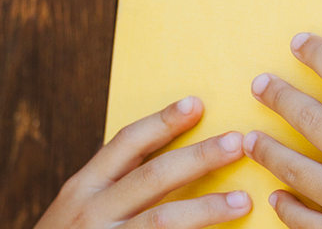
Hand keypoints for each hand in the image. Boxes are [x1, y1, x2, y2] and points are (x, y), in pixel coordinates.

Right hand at [36, 97, 251, 228]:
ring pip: (162, 221)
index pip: (126, 143)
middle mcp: (92, 212)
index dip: (163, 121)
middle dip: (199, 157)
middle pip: (153, 177)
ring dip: (206, 209)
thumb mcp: (80, 207)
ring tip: (241, 201)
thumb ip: (115, 183)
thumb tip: (170, 154)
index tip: (197, 104)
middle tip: (237, 143)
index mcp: (83, 187)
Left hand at [243, 31, 321, 228]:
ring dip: (267, 150)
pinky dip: (286, 207)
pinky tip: (276, 197)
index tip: (299, 44)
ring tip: (248, 138)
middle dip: (278, 97)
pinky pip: (302, 220)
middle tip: (259, 85)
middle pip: (307, 118)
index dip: (318, 54)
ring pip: (293, 169)